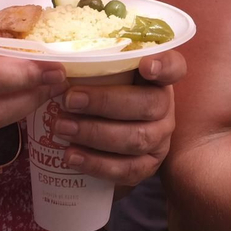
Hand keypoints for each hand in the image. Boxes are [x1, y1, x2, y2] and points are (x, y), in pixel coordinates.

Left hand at [51, 50, 184, 185]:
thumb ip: (92, 65)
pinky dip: (98, 164)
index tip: (145, 65)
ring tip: (61, 128)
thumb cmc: (101, 97)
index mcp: (157, 78)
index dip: (164, 65)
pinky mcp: (149, 166)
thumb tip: (55, 61)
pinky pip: (128, 169)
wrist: (106, 139)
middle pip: (149, 103)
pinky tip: (72, 156)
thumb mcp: (101, 75)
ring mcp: (160, 138)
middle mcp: (165, 106)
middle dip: (105, 102)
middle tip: (69, 100)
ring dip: (95, 133)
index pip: (175, 67)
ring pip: (137, 138)